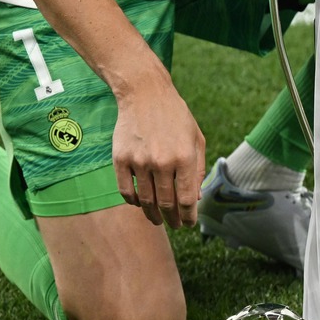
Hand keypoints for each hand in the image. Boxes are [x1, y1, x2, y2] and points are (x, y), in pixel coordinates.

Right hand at [111, 71, 205, 230]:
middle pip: (167, 205)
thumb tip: (195, 198)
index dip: (188, 216)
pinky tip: (141, 203)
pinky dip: (135, 202)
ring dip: (153, 215)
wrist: (145, 93)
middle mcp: (162, 161)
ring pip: (146, 201)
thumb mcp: (196, 138)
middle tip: (175, 226)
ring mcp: (139, 161)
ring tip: (158, 220)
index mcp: (185, 157)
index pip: (187, 199)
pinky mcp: (121, 159)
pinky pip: (127, 191)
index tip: (188, 223)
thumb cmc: (175, 116)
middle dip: (173, 220)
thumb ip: (198, 169)